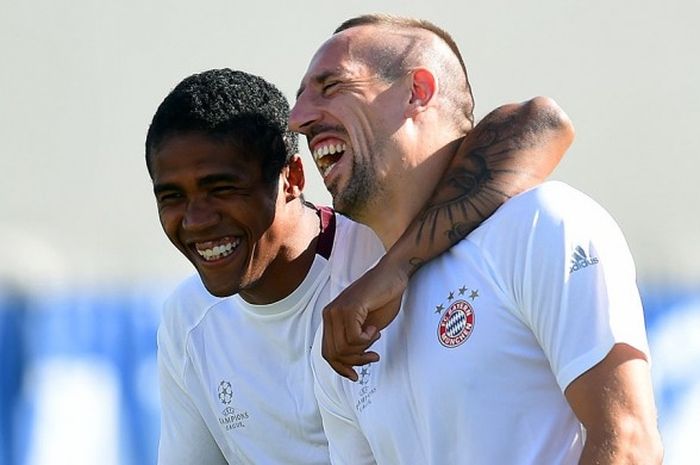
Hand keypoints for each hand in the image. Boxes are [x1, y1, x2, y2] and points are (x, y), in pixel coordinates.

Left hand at [321, 257, 407, 380]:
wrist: (393, 275)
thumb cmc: (382, 298)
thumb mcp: (367, 327)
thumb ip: (356, 342)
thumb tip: (351, 363)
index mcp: (331, 318)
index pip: (328, 352)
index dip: (340, 368)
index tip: (354, 376)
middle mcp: (329, 314)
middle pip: (334, 353)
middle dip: (355, 361)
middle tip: (373, 357)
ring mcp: (337, 310)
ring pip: (344, 348)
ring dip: (363, 350)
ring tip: (375, 336)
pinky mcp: (349, 308)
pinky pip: (354, 338)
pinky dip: (367, 339)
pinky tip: (375, 328)